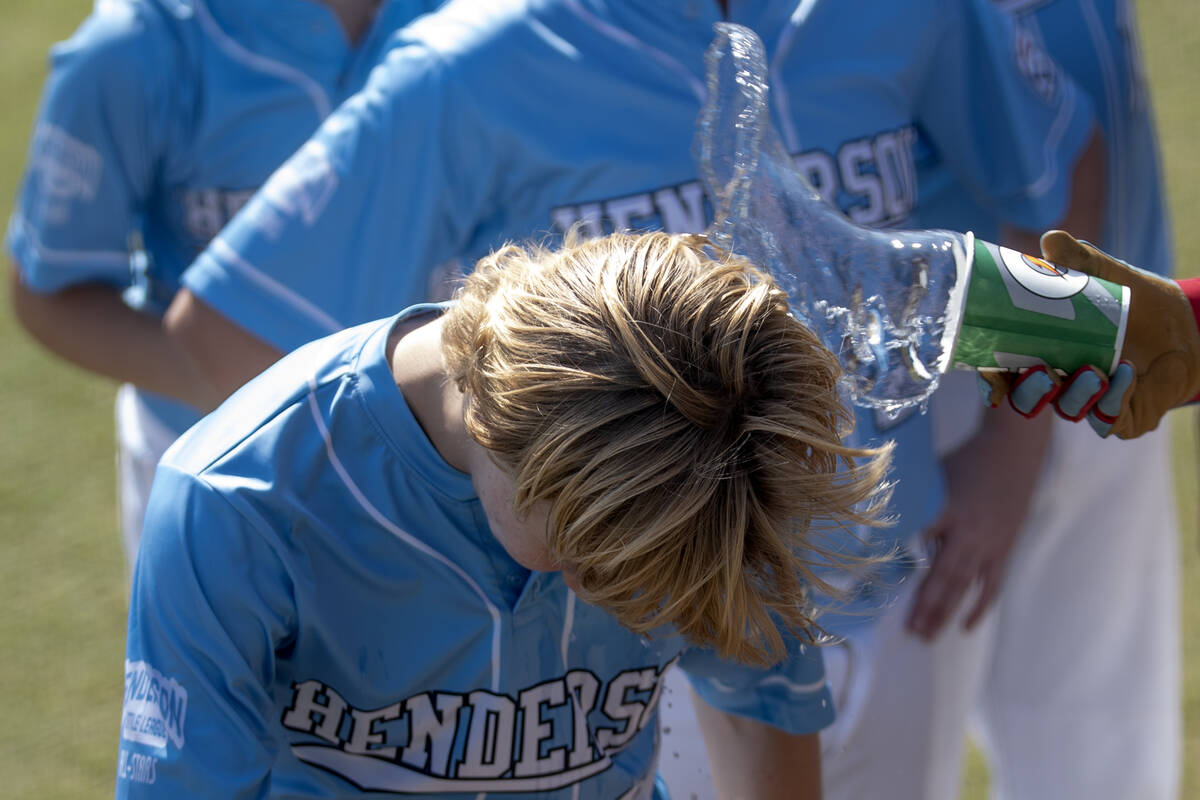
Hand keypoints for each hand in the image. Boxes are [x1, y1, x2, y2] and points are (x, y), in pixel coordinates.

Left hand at [906, 407, 1049, 639]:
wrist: (1013, 450)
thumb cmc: (966, 459)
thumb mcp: (932, 476)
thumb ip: (913, 503)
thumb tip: (883, 522)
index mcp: (946, 510)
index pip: (917, 543)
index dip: (898, 565)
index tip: (876, 589)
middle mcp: (968, 532)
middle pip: (942, 575)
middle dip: (925, 605)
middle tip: (909, 631)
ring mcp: (990, 544)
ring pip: (965, 586)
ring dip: (946, 612)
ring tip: (928, 635)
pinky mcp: (1004, 549)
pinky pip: (992, 584)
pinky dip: (980, 606)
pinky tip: (967, 626)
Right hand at [974, 231, 1199, 437]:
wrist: (1183, 323)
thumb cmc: (1132, 300)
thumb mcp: (1105, 275)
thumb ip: (1079, 260)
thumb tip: (1050, 241)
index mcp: (1040, 353)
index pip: (1005, 374)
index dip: (993, 381)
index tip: (993, 377)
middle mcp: (1058, 382)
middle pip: (1027, 400)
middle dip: (1029, 393)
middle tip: (1042, 373)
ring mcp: (1089, 402)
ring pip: (1067, 411)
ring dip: (1075, 395)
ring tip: (1094, 372)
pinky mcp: (1122, 416)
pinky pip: (1109, 418)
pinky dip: (1113, 398)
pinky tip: (1126, 374)